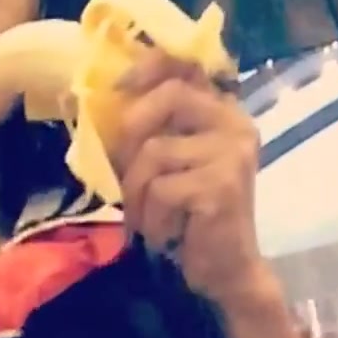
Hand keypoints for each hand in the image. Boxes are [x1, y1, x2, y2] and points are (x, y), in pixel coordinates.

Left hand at [112, 48, 272, 312]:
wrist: (228, 272)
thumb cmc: (191, 220)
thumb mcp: (172, 165)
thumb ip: (154, 129)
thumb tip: (101, 99)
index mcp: (225, 112)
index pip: (187, 65)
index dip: (149, 65)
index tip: (117, 85)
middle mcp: (235, 124)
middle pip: (169, 97)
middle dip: (132, 135)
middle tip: (126, 177)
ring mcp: (232, 153)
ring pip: (154, 151)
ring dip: (138, 194)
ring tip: (151, 218)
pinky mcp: (221, 186)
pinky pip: (161, 190)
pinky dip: (153, 218)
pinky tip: (169, 235)